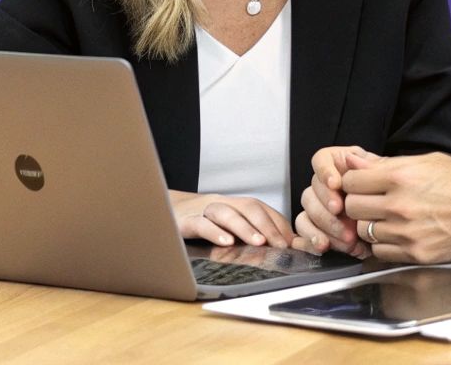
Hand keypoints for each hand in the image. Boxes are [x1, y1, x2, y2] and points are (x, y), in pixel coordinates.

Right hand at [169, 190, 293, 248]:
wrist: (159, 209)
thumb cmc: (198, 221)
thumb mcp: (225, 226)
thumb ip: (249, 234)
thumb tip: (282, 247)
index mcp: (233, 204)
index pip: (262, 208)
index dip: (278, 223)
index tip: (291, 242)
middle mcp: (221, 203)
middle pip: (248, 207)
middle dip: (267, 226)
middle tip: (280, 244)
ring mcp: (202, 210)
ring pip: (226, 212)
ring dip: (245, 227)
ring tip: (259, 243)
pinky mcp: (185, 221)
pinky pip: (201, 224)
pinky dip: (215, 232)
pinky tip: (226, 242)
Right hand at [291, 145, 380, 257]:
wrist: (396, 222)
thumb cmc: (391, 195)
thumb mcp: (387, 177)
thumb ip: (370, 169)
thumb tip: (352, 159)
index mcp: (340, 165)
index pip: (321, 160)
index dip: (325, 171)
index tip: (336, 183)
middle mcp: (325, 185)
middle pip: (312, 190)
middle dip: (327, 207)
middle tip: (342, 215)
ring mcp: (318, 208)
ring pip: (307, 213)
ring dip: (324, 227)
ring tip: (347, 240)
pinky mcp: (315, 228)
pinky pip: (304, 233)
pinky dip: (312, 240)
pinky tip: (325, 246)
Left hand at [338, 151, 450, 263]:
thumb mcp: (428, 161)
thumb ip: (386, 163)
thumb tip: (353, 160)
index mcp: (401, 176)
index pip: (350, 181)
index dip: (353, 182)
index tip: (361, 185)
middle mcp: (399, 204)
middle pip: (352, 207)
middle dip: (358, 204)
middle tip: (372, 203)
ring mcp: (406, 232)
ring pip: (363, 232)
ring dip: (371, 226)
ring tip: (387, 220)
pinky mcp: (415, 254)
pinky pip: (380, 252)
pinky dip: (384, 245)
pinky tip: (398, 235)